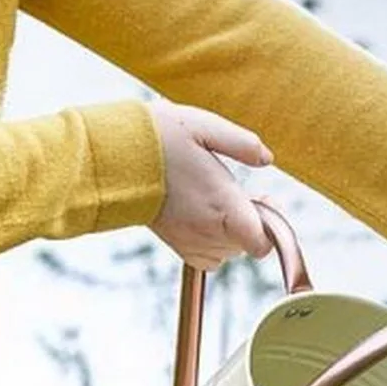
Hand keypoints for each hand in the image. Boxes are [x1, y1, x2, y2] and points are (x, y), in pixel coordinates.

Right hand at [147, 101, 274, 268]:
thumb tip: (267, 158)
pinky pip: (211, 259)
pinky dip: (214, 244)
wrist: (116, 159)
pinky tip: (204, 217)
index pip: (263, 243)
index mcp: (225, 206)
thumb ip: (242, 143)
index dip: (270, 225)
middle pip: (248, 243)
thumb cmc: (159, 138)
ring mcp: (194, 244)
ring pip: (230, 250)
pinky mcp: (180, 248)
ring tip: (213, 199)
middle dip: (250, 219)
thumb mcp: (204, 126)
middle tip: (232, 189)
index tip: (261, 199)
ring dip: (230, 230)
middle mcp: (211, 233)